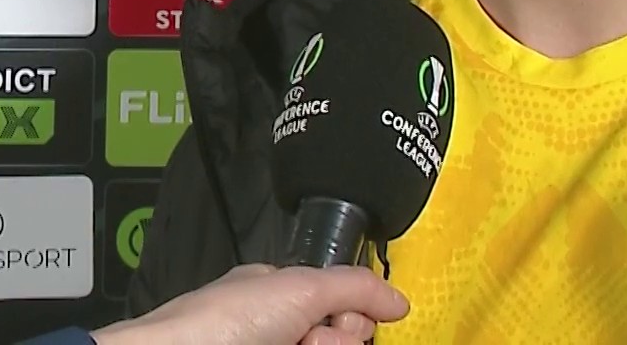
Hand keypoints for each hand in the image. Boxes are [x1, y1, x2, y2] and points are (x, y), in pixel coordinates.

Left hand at [92, 263, 408, 344]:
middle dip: (336, 340)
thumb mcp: (300, 288)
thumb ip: (355, 288)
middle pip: (340, 338)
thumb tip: (400, 302)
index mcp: (278, 294)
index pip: (342, 303)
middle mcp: (277, 329)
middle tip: (307, 340)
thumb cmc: (225, 323)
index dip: (351, 314)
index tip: (339, 318)